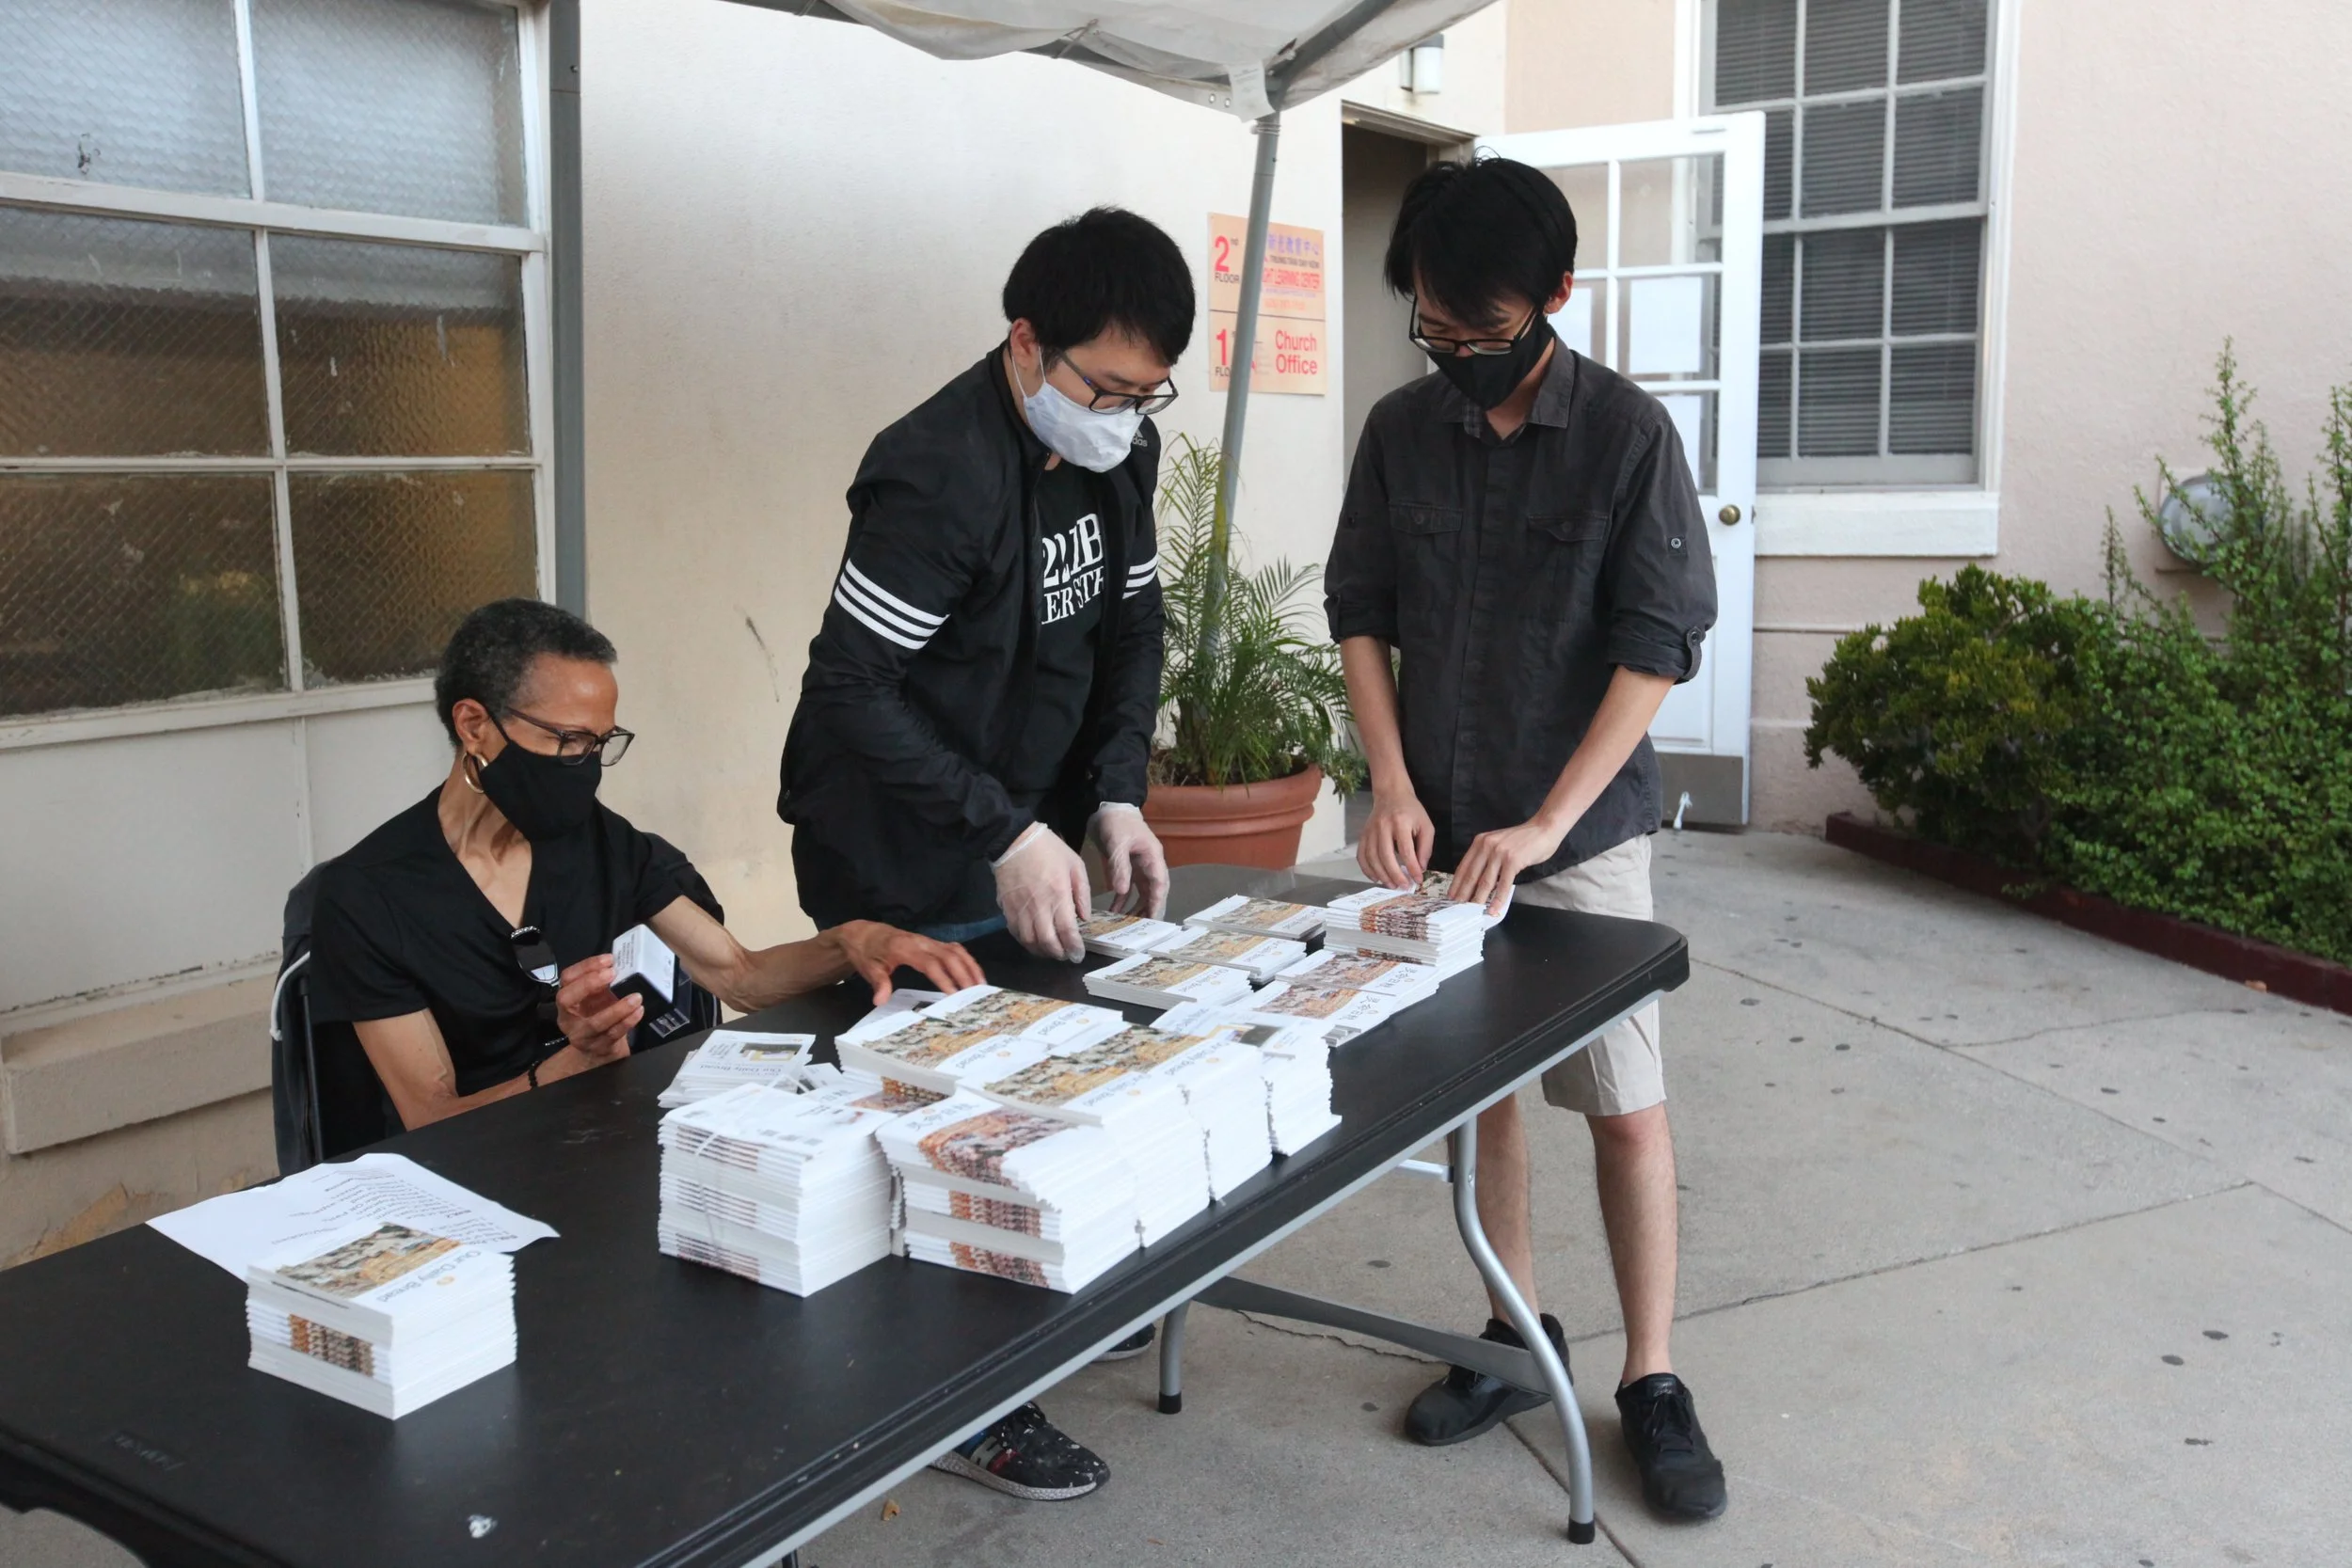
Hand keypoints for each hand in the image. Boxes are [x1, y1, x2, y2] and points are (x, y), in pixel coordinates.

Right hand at [554, 954, 639, 1062]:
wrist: (599, 1050)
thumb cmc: (598, 1015)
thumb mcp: (597, 997)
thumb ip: (602, 983)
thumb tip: (618, 964)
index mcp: (567, 999)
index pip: (567, 978)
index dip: (586, 966)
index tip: (609, 959)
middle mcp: (568, 1017)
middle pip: (566, 999)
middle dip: (588, 984)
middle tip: (612, 973)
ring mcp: (581, 1035)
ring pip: (595, 1023)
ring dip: (618, 1009)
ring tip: (636, 997)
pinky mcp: (598, 1048)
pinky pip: (613, 1034)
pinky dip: (627, 1022)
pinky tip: (638, 1011)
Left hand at [833, 921, 985, 1004]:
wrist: (865, 934)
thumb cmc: (868, 952)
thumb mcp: (869, 968)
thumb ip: (878, 983)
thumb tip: (880, 1000)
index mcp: (905, 949)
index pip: (930, 964)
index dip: (944, 979)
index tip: (954, 995)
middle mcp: (921, 942)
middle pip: (949, 956)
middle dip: (965, 974)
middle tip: (976, 994)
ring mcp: (929, 941)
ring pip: (956, 950)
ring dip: (970, 967)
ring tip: (981, 986)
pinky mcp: (932, 942)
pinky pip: (954, 949)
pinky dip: (967, 960)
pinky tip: (974, 974)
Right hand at [994, 824, 1090, 962]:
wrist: (1015, 840)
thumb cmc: (1049, 850)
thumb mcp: (1075, 865)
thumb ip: (1082, 893)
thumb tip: (1085, 918)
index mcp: (1058, 894)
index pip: (1066, 930)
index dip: (1073, 947)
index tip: (1078, 955)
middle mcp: (1038, 905)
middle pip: (1047, 941)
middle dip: (1059, 954)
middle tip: (1066, 955)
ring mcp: (1020, 908)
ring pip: (1029, 941)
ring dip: (1042, 951)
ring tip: (1051, 951)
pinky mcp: (1006, 907)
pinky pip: (1015, 932)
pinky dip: (1026, 942)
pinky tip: (1034, 941)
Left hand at [1090, 805, 1168, 917]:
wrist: (1107, 808)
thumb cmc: (1116, 822)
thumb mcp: (1117, 842)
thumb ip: (1120, 866)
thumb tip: (1121, 890)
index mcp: (1153, 857)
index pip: (1159, 884)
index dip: (1157, 902)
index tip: (1153, 919)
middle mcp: (1149, 864)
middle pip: (1154, 892)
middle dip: (1149, 910)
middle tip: (1141, 928)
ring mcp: (1139, 867)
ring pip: (1142, 893)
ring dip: (1136, 907)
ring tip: (1127, 924)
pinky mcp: (1127, 868)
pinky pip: (1128, 888)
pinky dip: (1122, 900)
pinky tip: (1114, 911)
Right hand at [1357, 790, 1435, 889]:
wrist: (1391, 795)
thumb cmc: (1411, 811)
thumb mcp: (1426, 825)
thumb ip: (1425, 847)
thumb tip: (1420, 868)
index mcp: (1401, 822)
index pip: (1406, 850)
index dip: (1412, 868)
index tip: (1418, 880)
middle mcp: (1383, 826)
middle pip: (1386, 855)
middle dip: (1395, 875)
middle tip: (1404, 886)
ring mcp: (1370, 830)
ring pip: (1372, 857)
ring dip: (1381, 874)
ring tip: (1392, 885)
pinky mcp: (1363, 835)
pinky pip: (1361, 855)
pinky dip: (1367, 869)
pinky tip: (1376, 877)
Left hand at [1453, 816, 1567, 915]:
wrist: (1543, 829)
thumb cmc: (1522, 839)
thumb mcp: (1498, 843)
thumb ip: (1486, 857)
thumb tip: (1477, 880)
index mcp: (1480, 842)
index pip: (1464, 866)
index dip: (1456, 883)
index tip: (1451, 896)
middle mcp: (1487, 846)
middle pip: (1471, 875)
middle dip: (1463, 894)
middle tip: (1456, 908)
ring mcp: (1499, 853)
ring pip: (1485, 882)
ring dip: (1478, 899)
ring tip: (1472, 912)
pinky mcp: (1513, 861)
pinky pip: (1503, 884)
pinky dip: (1498, 899)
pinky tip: (1494, 908)